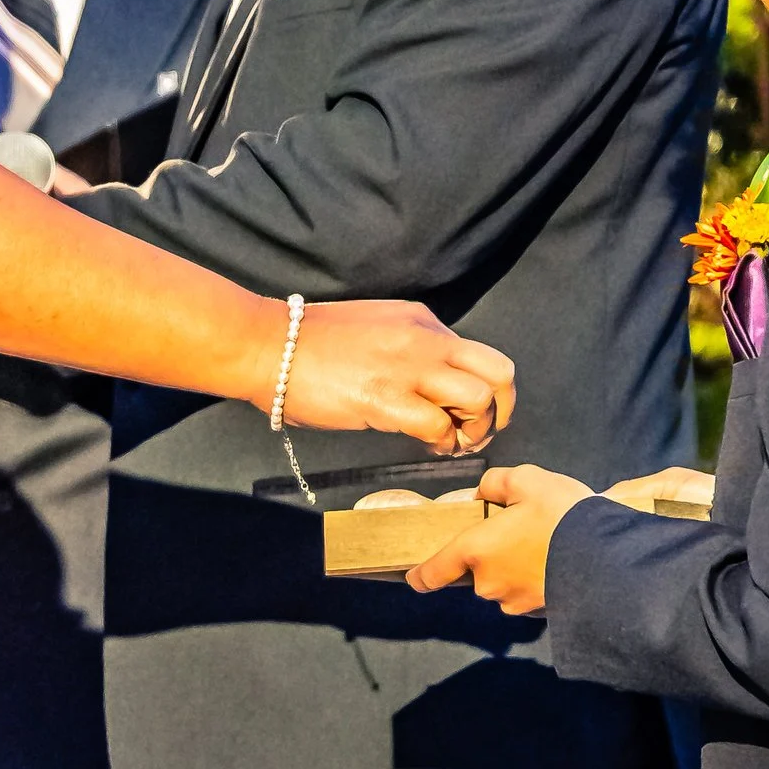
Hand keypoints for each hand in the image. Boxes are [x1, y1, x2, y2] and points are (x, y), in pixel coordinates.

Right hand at [282, 301, 515, 455]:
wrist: (269, 347)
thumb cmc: (310, 346)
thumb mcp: (375, 331)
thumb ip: (407, 350)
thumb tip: (425, 385)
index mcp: (423, 321)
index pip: (478, 355)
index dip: (482, 391)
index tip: (465, 413)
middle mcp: (426, 339)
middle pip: (499, 372)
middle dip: (499, 410)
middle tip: (476, 432)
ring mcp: (409, 368)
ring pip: (479, 398)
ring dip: (474, 429)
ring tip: (451, 442)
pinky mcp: (387, 398)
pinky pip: (439, 426)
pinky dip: (441, 443)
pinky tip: (427, 446)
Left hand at [407, 462, 593, 614]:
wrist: (608, 558)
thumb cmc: (562, 515)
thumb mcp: (529, 480)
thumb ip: (496, 484)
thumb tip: (482, 493)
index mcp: (474, 550)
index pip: (433, 572)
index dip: (421, 574)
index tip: (415, 576)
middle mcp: (486, 582)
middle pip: (476, 573)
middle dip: (490, 556)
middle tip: (519, 533)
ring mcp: (512, 601)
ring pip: (502, 584)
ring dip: (514, 570)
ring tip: (544, 546)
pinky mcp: (537, 613)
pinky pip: (527, 594)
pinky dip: (534, 582)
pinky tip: (557, 564)